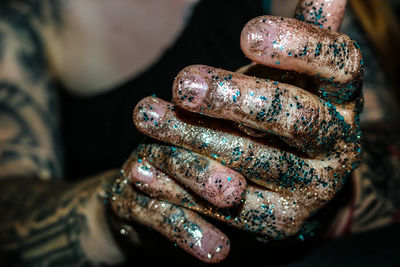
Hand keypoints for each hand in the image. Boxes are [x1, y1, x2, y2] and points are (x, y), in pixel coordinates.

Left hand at [111, 0, 362, 262]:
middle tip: (183, 84)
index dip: (299, 46)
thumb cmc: (278, 110)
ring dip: (192, 139)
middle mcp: (337, 146)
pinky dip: (180, 187)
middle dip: (235, 99)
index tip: (246, 33)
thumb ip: (304, 40)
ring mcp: (311, 189)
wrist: (283, 176)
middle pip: (295, 118)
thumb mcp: (292, 75)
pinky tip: (142, 168)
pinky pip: (228, 209)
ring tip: (146, 116)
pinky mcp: (279, 222)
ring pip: (252, 163)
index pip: (339, 63)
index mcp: (343, 99)